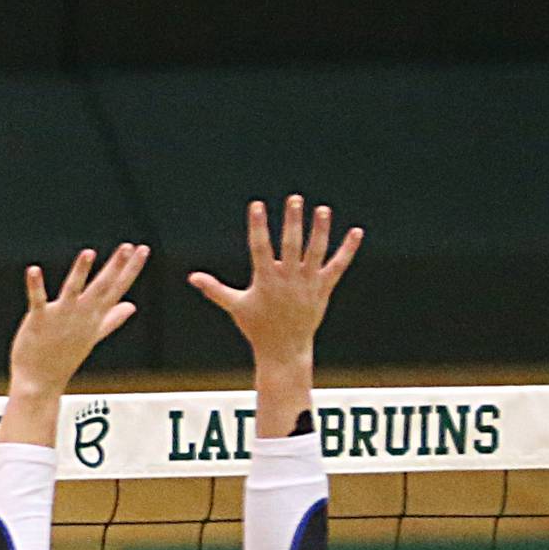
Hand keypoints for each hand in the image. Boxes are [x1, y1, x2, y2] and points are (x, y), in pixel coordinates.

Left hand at [9, 244, 147, 397]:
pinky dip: (35, 286)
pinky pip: (37, 300)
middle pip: (101, 288)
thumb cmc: (64, 358)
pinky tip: (33, 270)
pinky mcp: (39, 320)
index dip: (130, 269)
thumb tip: (131, 307)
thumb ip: (111, 319)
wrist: (41, 382)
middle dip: (115, 267)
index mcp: (93, 317)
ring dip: (80, 273)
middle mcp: (80, 316)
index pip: (117, 289)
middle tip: (128, 246)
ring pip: (73, 291)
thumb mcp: (93, 335)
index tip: (143, 250)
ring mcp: (60, 318)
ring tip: (88, 253)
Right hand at [188, 196, 361, 367]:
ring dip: (320, 230)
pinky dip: (348, 250)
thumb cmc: (257, 327)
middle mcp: (288, 280)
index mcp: (266, 281)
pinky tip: (356, 232)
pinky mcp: (323, 289)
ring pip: (316, 253)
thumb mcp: (235, 306)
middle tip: (295, 199)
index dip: (258, 226)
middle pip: (291, 246)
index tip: (257, 206)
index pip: (260, 248)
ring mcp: (308, 284)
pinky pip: (338, 266)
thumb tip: (192, 277)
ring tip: (322, 210)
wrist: (284, 350)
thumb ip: (215, 289)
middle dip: (293, 222)